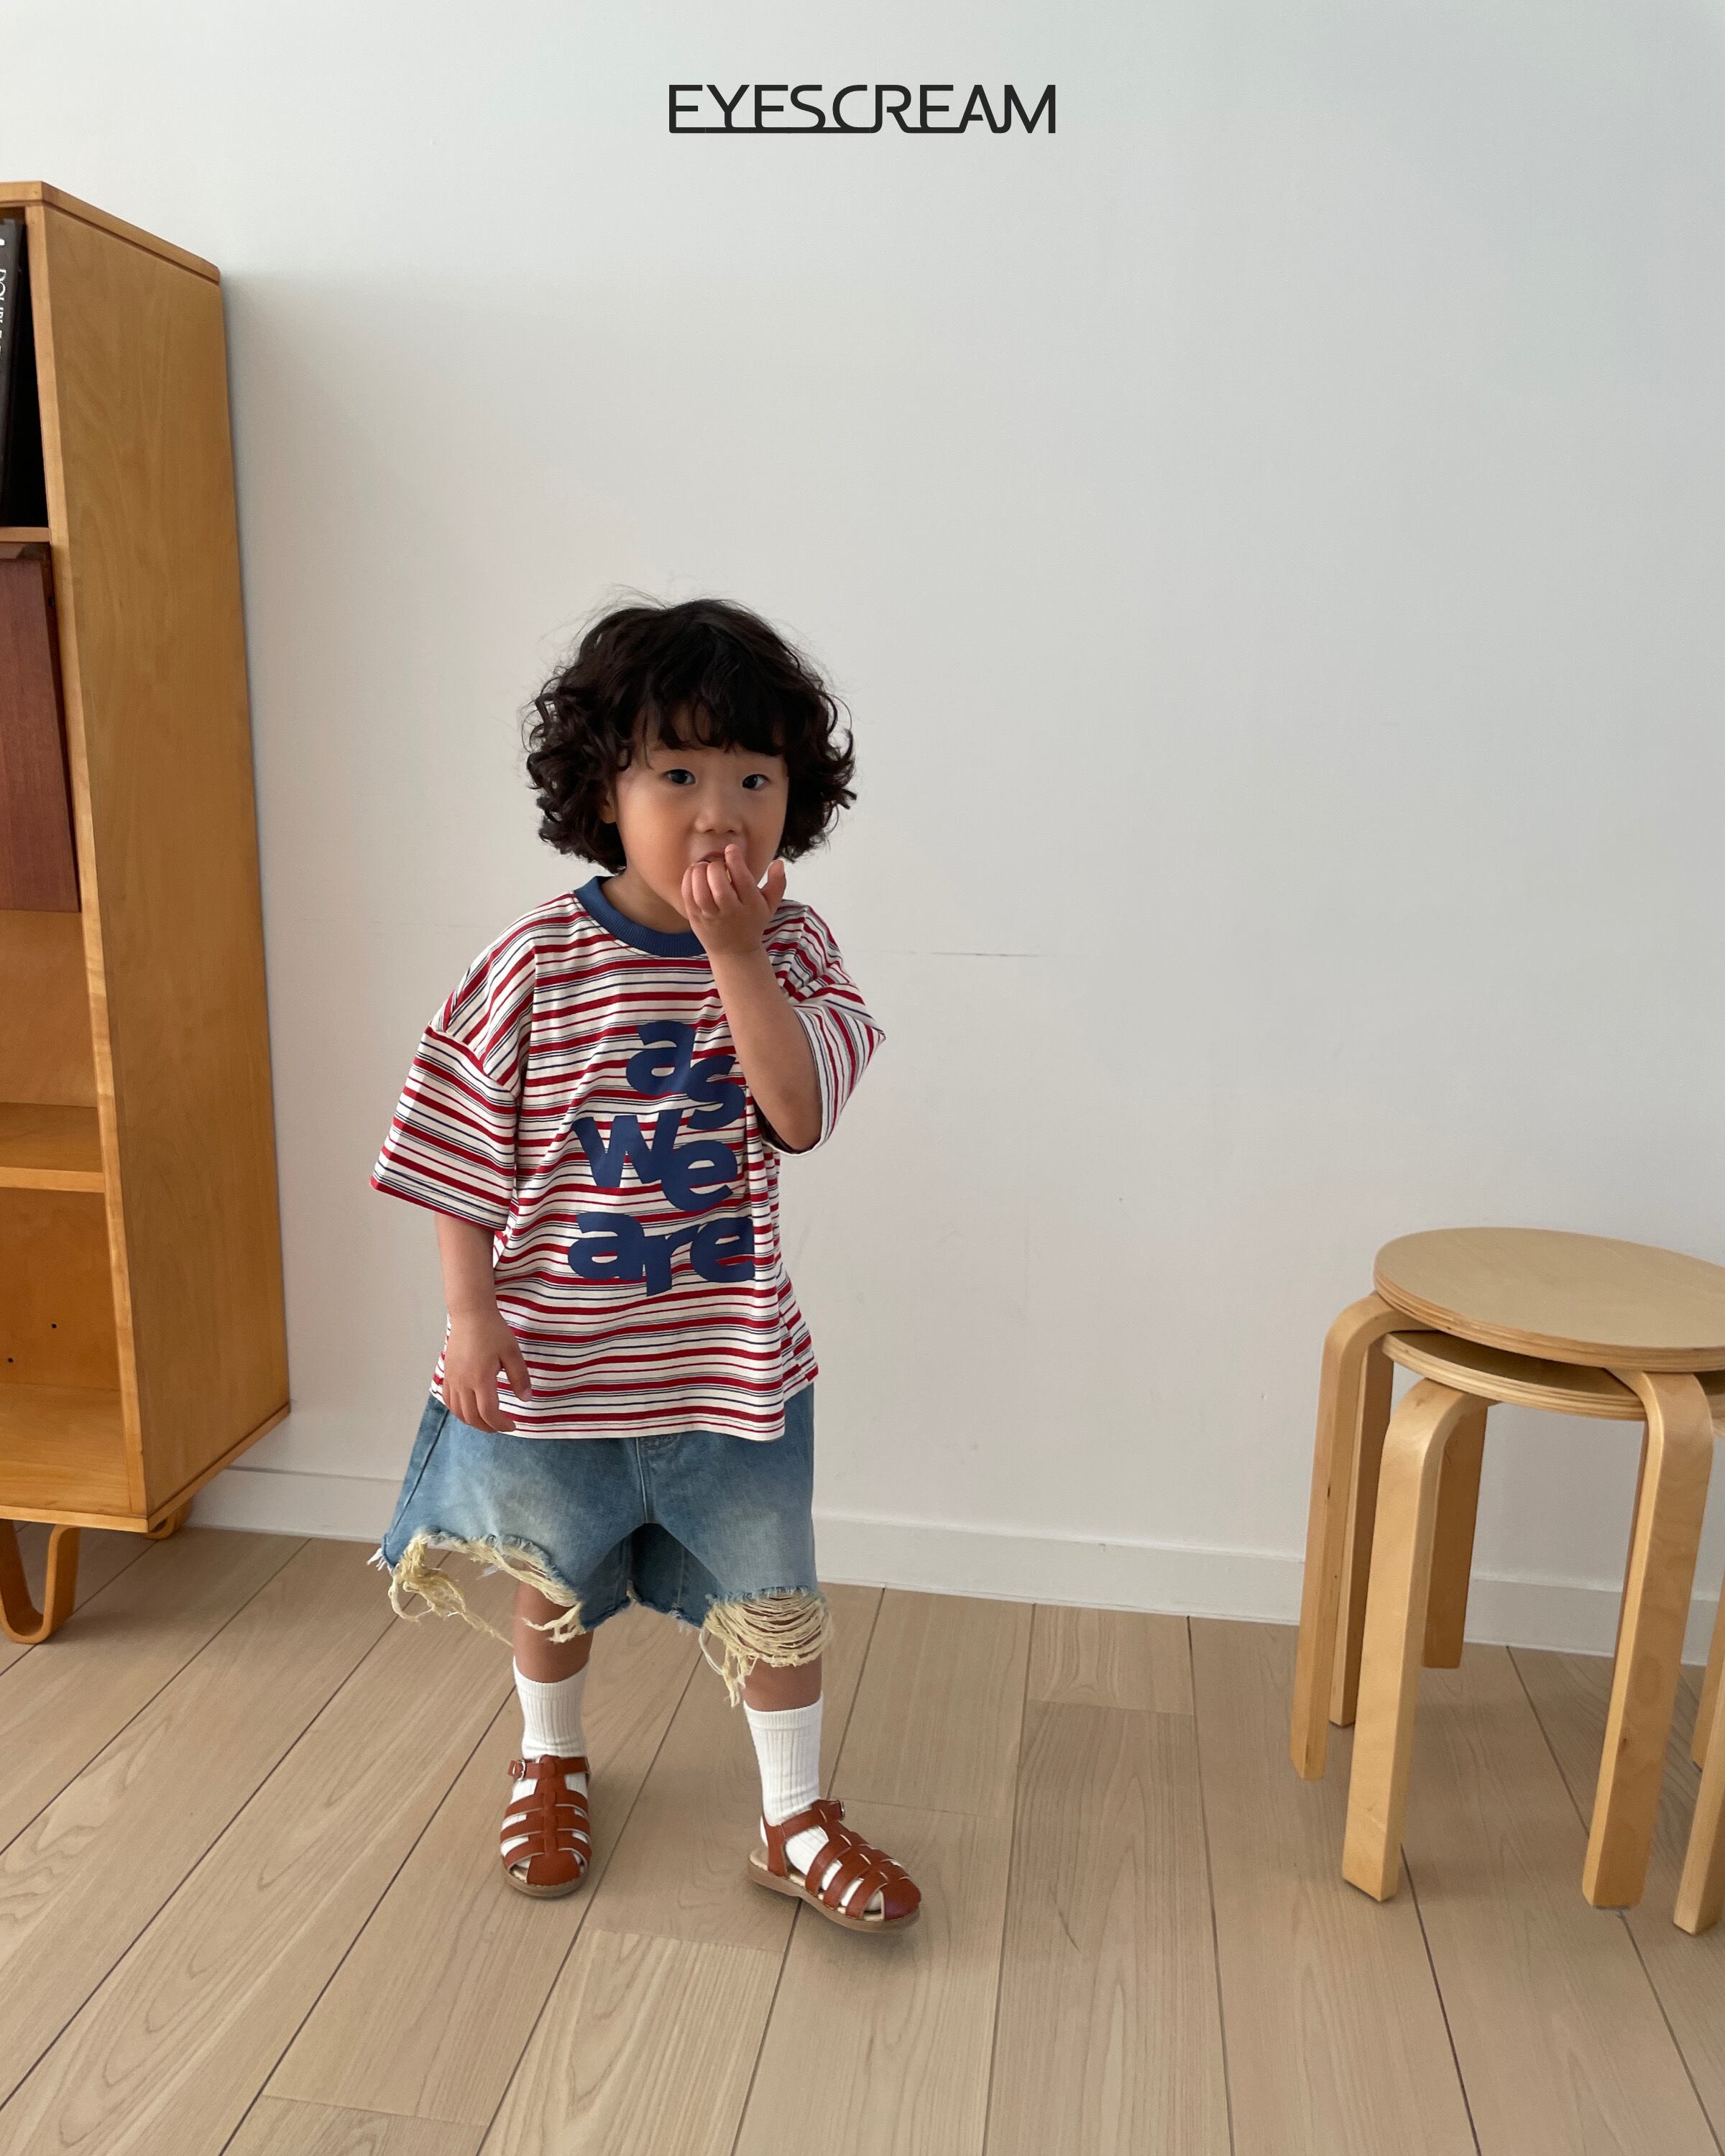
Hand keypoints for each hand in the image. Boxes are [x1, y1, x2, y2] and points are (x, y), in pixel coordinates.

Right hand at [442, 1307, 531, 1432]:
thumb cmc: (493, 1331)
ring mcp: (452, 1379)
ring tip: (487, 1420)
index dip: (501, 1424)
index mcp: (480, 1379)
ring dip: (473, 1421)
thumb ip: (519, 1377)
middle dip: (488, 1426)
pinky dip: (459, 1411)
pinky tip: (469, 1409)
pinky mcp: (447, 1374)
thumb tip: (525, 1399)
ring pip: (458, 1411)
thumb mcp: (512, 1353)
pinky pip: (448, 1400)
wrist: (470, 1314)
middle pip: (472, 1417)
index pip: (488, 1413)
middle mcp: (463, 1383)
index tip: (512, 1425)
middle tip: (502, 1425)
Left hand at [681, 844, 786, 958]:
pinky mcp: (695, 918)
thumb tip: (778, 862)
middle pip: (719, 885)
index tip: (731, 849)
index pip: (742, 879)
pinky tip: (694, 873)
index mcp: (751, 905)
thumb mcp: (770, 905)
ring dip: (699, 872)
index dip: (734, 859)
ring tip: (703, 866)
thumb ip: (777, 883)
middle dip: (716, 867)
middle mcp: (731, 912)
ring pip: (701, 892)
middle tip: (717, 863)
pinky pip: (688, 897)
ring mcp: (711, 916)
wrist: (734, 953)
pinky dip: (688, 880)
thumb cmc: (752, 923)